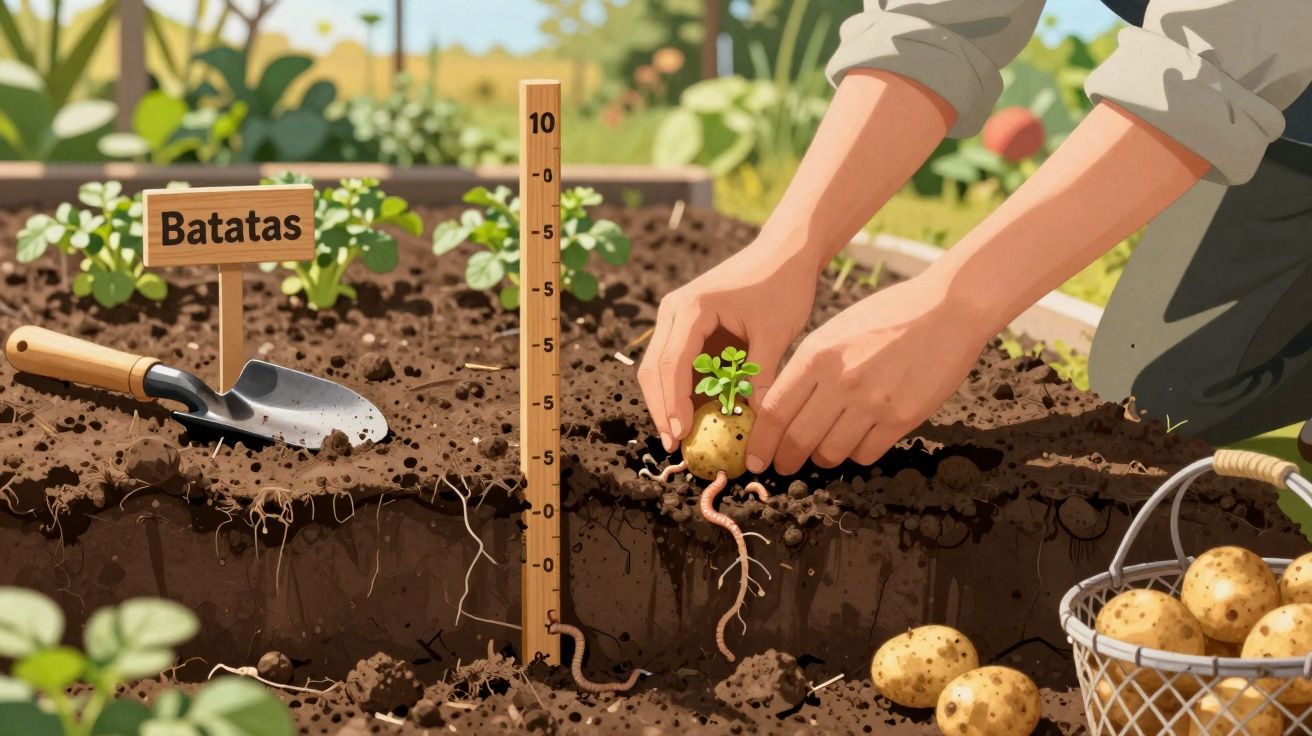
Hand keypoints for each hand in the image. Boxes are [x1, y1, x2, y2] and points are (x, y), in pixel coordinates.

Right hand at [639, 241, 819, 451]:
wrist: (786, 252)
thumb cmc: (783, 285)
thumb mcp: (776, 333)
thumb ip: (761, 377)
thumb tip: (756, 423)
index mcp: (691, 308)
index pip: (671, 364)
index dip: (673, 403)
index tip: (681, 435)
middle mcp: (674, 312)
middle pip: (654, 369)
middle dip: (662, 409)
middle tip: (675, 445)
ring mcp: (677, 319)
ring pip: (659, 369)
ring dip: (669, 403)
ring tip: (683, 438)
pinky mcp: (688, 327)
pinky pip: (677, 365)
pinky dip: (683, 391)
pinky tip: (697, 417)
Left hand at [745, 275, 992, 474]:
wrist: (947, 308)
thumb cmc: (888, 315)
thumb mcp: (835, 331)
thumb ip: (808, 368)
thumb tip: (780, 407)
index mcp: (818, 355)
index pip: (775, 410)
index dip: (760, 441)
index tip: (753, 457)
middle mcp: (841, 381)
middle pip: (798, 438)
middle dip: (785, 459)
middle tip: (782, 466)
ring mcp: (873, 402)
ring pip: (830, 452)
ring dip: (821, 458)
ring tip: (822, 451)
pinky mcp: (902, 418)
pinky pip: (865, 453)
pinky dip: (855, 454)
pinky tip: (856, 441)